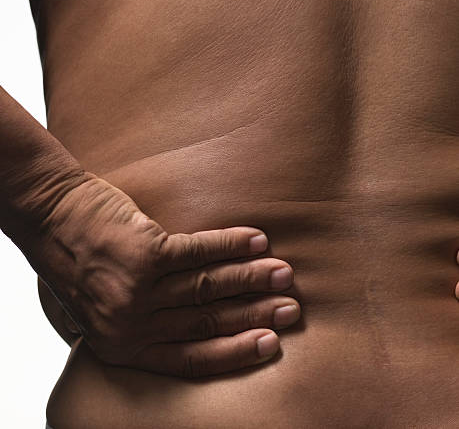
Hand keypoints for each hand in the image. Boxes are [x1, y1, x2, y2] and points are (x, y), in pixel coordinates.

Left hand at [30, 174, 299, 377]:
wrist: (51, 216)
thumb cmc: (80, 261)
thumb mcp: (102, 309)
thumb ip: (143, 324)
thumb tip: (197, 324)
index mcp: (122, 346)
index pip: (191, 359)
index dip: (236, 352)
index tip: (269, 343)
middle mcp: (130, 324)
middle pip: (207, 323)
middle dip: (255, 315)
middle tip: (290, 308)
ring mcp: (137, 290)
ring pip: (208, 287)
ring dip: (252, 278)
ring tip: (283, 274)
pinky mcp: (144, 254)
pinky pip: (200, 251)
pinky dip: (232, 246)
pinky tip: (257, 242)